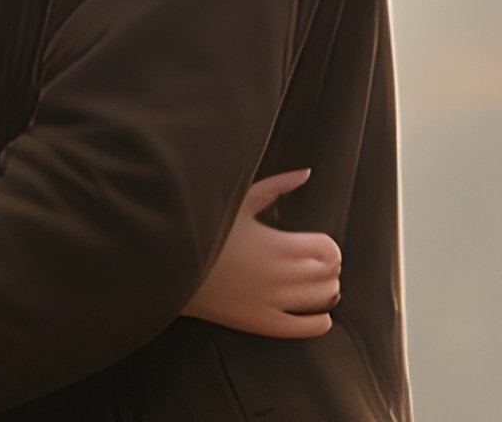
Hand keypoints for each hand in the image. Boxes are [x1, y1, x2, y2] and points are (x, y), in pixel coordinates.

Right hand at [182, 167, 342, 340]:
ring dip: (326, 292)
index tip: (321, 244)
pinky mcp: (260, 322)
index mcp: (278, 244)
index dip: (329, 247)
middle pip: (328, 276)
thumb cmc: (205, 224)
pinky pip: (302, 329)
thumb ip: (276, 186)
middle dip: (329, 269)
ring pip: (321, 301)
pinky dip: (319, 322)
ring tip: (319, 284)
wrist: (172, 262)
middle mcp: (280, 276)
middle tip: (320, 263)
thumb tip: (305, 172)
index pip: (327, 250)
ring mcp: (271, 303)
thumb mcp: (239, 199)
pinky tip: (322, 317)